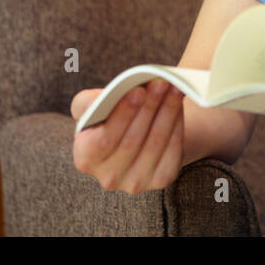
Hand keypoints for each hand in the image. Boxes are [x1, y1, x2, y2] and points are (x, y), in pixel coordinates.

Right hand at [71, 80, 184, 194]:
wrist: (136, 133)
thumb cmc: (109, 117)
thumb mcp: (90, 107)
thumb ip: (88, 102)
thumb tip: (104, 98)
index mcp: (86, 159)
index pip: (103, 140)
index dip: (122, 115)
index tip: (138, 90)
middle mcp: (109, 177)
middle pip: (132, 140)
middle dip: (149, 107)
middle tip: (162, 82)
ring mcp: (136, 182)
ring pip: (155, 143)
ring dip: (167, 112)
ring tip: (174, 87)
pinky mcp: (161, 179)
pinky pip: (172, 150)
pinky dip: (177, 124)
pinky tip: (178, 104)